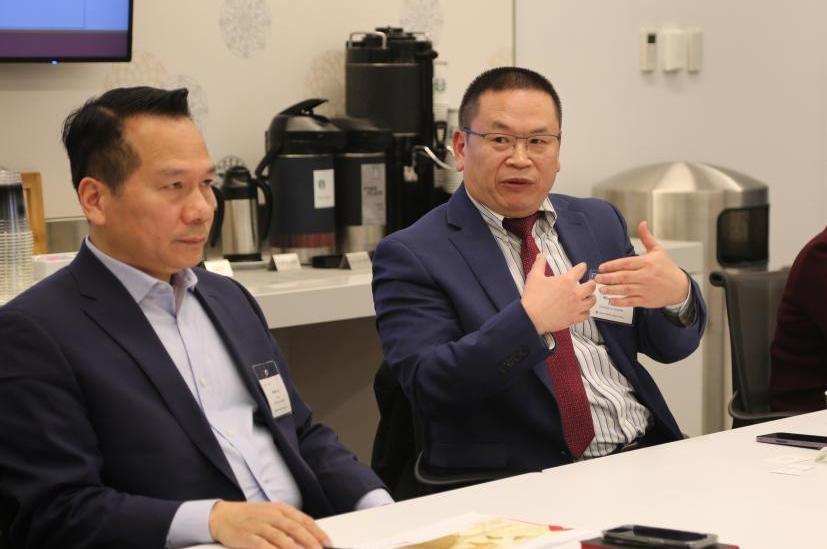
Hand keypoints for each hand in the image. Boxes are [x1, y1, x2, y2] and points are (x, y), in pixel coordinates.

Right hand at [209, 501, 331, 548]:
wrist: (222, 516)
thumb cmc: (250, 516)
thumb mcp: (272, 513)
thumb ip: (288, 523)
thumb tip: (307, 538)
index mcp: (280, 508)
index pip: (304, 520)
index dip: (317, 532)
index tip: (327, 543)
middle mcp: (271, 515)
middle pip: (295, 528)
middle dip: (310, 541)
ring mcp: (259, 525)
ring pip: (282, 537)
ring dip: (295, 548)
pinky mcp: (248, 537)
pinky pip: (263, 546)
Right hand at [521, 258, 595, 333]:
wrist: (531, 317)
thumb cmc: (532, 297)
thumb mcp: (534, 277)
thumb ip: (539, 264)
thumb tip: (541, 255)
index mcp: (566, 281)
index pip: (580, 270)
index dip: (582, 267)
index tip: (583, 266)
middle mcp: (574, 293)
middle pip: (591, 286)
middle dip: (591, 283)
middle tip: (589, 283)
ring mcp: (576, 307)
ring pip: (592, 301)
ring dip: (591, 297)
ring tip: (588, 297)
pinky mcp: (574, 318)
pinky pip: (587, 315)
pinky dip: (586, 312)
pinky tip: (582, 310)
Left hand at [594, 221, 688, 307]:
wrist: (680, 287)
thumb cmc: (667, 268)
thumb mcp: (659, 251)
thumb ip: (647, 238)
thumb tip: (642, 223)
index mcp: (648, 263)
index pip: (626, 263)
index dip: (612, 265)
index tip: (602, 267)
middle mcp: (646, 276)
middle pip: (624, 277)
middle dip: (608, 278)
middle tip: (597, 279)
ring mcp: (646, 289)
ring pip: (625, 290)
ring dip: (611, 290)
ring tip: (601, 289)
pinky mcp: (646, 300)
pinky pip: (630, 301)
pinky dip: (620, 302)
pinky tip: (611, 300)